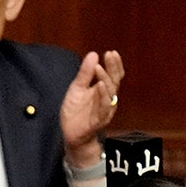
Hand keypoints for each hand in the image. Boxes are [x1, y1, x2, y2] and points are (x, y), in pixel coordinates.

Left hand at [60, 50, 124, 168]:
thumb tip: (93, 54)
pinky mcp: (99, 120)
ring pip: (110, 93)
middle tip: (109, 55)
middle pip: (114, 81)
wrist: (71, 133)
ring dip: (106, 80)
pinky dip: (103, 97)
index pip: (113, 75)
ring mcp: (105, 110)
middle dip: (113, 68)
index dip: (114, 64)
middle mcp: (107, 99)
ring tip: (100, 68)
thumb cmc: (76, 111)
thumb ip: (85, 73)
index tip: (111, 52)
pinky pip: (104, 107)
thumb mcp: (77, 88)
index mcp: (103, 90)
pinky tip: (99, 86)